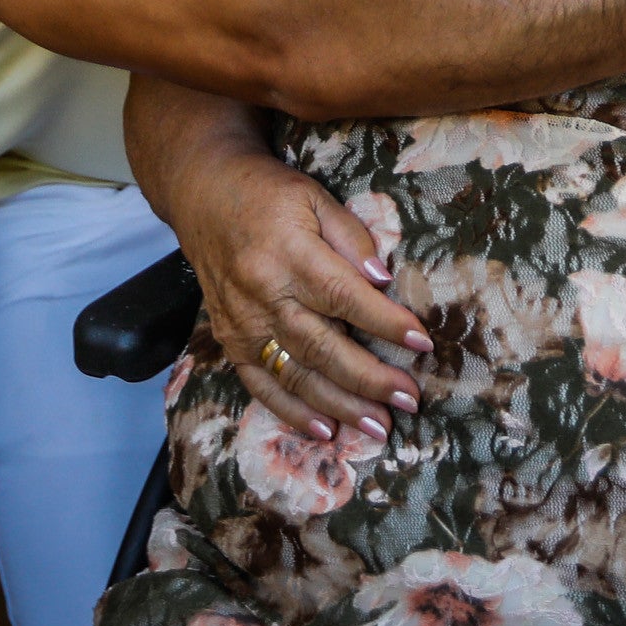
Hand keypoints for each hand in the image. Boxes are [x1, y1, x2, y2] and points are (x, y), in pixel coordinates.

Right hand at [174, 146, 431, 443]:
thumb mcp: (315, 197)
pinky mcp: (230, 340)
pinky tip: (326, 431)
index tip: (421, 342)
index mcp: (290, 254)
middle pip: (323, 346)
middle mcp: (263, 294)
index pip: (344, 295)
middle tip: (409, 401)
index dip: (385, 322)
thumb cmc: (268, 194)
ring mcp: (243, 323)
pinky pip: (262, 385)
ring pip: (296, 375)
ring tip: (379, 427)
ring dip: (341, 406)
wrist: (203, 195)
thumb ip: (351, 238)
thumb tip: (383, 280)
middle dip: (369, 379)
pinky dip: (293, 413)